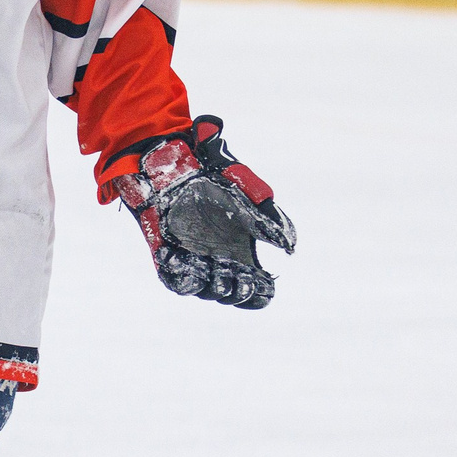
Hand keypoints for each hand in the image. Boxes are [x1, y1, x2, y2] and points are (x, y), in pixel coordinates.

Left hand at [109, 116, 296, 308]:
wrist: (179, 163)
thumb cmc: (216, 177)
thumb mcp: (249, 194)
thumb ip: (270, 218)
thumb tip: (290, 246)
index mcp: (241, 251)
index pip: (255, 286)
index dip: (259, 293)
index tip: (263, 285)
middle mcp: (218, 259)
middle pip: (230, 293)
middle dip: (235, 293)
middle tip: (238, 279)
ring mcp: (192, 258)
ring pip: (203, 289)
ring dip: (210, 289)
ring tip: (215, 275)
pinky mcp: (167, 253)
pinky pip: (173, 278)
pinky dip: (182, 281)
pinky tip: (189, 273)